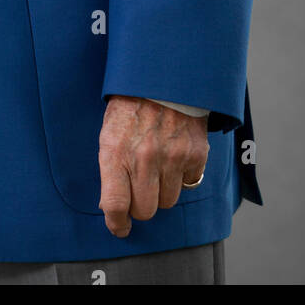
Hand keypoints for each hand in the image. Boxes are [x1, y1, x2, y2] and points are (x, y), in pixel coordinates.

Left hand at [98, 95, 208, 237]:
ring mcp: (172, 157)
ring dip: (162, 192)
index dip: (116, 223)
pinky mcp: (195, 154)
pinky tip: (174, 156)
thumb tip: (112, 207)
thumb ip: (110, 169)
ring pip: (168, 202)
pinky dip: (182, 177)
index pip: (115, 204)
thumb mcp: (109, 133)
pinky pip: (189, 184)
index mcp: (116, 151)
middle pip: (145, 210)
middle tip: (139, 190)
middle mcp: (144, 158)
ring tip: (157, 168)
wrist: (162, 77)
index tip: (120, 227)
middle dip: (140, 206)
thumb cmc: (130, 105)